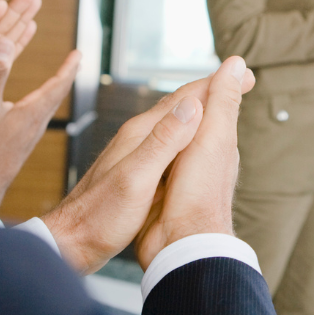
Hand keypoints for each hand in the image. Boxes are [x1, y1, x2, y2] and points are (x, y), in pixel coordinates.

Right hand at [0, 38, 79, 210]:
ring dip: (54, 90)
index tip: (80, 53)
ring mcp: (29, 136)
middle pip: (57, 95)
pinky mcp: (20, 145)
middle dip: (66, 75)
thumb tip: (2, 42)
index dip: (69, 67)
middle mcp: (36, 124)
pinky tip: (30, 109)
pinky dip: (39, 104)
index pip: (58, 84)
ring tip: (58, 81)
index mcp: (32, 112)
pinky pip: (35, 118)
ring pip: (47, 108)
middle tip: (75, 61)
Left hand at [41, 57, 255, 274]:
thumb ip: (163, 142)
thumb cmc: (99, 217)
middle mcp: (138, 137)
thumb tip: (192, 106)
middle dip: (212, 91)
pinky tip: (196, 142)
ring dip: (202, 110)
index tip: (243, 72)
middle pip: (180, 105)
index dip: (215, 84)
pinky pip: (170, 142)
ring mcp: (135, 153)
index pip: (184, 98)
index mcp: (141, 134)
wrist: (69, 241)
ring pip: (176, 122)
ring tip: (225, 104)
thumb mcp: (136, 179)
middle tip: (242, 81)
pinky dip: (190, 133)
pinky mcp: (135, 170)